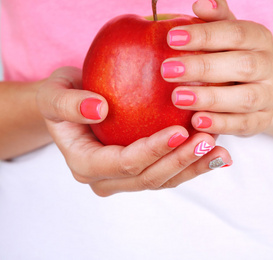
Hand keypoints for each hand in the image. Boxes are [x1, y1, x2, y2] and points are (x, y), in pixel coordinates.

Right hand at [36, 66, 231, 196]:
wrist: (71, 104)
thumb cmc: (62, 96)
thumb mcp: (53, 92)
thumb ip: (67, 102)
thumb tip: (98, 109)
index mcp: (84, 164)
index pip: (124, 163)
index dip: (153, 150)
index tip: (180, 130)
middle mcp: (105, 178)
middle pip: (149, 177)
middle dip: (180, 160)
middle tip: (208, 139)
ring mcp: (125, 178)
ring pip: (164, 180)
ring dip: (193, 166)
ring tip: (219, 149)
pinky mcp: (142, 170)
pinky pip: (170, 171)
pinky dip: (194, 164)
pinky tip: (218, 153)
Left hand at [162, 0, 272, 135]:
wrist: (259, 87)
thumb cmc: (231, 54)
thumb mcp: (225, 32)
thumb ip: (215, 17)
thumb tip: (200, 3)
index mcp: (259, 38)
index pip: (236, 33)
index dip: (205, 35)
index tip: (171, 38)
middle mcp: (270, 66)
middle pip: (243, 65)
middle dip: (203, 67)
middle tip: (167, 70)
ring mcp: (269, 96)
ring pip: (245, 98)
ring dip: (210, 98)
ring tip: (177, 98)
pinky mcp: (262, 121)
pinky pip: (243, 124)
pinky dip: (220, 124)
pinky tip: (195, 122)